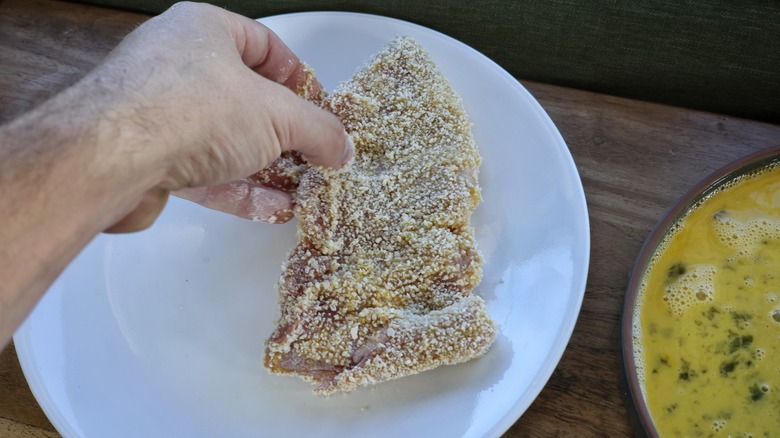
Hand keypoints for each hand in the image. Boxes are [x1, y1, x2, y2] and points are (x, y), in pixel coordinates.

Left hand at [101, 2, 350, 231]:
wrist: (112, 159)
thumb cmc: (185, 110)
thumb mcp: (276, 116)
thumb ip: (317, 130)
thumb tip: (340, 146)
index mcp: (205, 30)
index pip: (264, 45)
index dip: (298, 77)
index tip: (320, 107)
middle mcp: (177, 65)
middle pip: (245, 98)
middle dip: (284, 131)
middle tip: (312, 152)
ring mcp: (160, 113)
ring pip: (225, 139)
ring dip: (265, 166)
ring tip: (300, 187)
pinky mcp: (150, 157)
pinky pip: (205, 171)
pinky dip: (240, 189)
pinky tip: (270, 207)